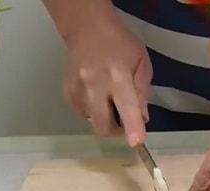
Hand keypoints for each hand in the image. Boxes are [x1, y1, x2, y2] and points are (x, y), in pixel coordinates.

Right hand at [63, 21, 150, 145]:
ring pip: (93, 122)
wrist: (87, 28)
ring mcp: (77, 90)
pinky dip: (94, 111)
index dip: (132, 127)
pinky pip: (84, 114)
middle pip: (103, 125)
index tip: (137, 143)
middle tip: (125, 120)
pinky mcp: (67, 93)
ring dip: (105, 119)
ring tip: (110, 99)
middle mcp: (94, 85)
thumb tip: (142, 119)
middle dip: (117, 131)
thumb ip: (142, 93)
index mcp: (118, 76)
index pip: (126, 106)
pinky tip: (98, 95)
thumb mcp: (141, 64)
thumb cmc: (120, 44)